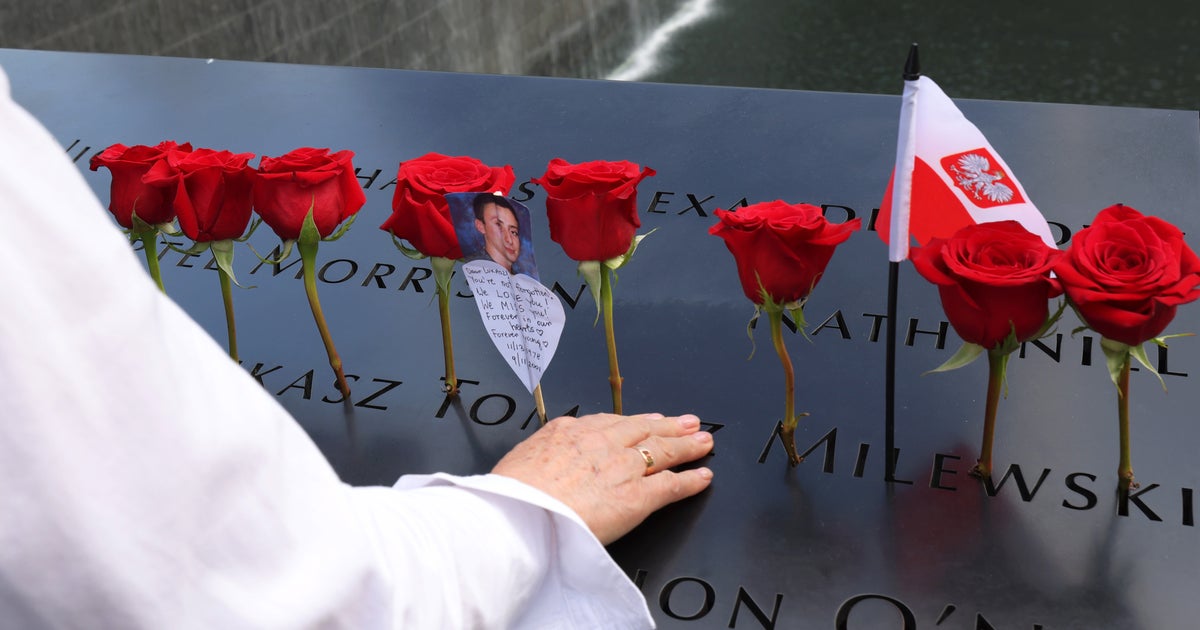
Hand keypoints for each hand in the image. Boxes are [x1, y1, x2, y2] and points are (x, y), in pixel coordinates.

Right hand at [492, 412, 713, 544]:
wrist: (521, 515)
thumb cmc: (513, 496)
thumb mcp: (520, 459)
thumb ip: (541, 453)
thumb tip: (541, 460)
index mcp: (570, 431)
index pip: (611, 422)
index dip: (635, 421)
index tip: (648, 420)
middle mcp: (601, 443)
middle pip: (644, 430)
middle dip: (669, 426)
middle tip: (688, 422)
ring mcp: (622, 468)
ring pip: (663, 451)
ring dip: (687, 446)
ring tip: (703, 442)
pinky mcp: (638, 496)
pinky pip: (672, 485)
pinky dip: (691, 481)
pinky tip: (704, 477)